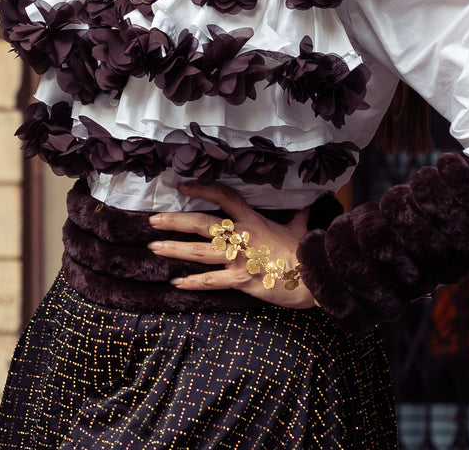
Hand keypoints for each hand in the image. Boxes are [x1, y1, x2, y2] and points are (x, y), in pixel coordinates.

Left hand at [148, 182, 315, 309]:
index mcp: (253, 220)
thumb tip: (305, 202)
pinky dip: (192, 282)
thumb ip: (296, 214)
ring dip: (174, 248)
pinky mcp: (242, 280)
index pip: (225, 197)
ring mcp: (240, 258)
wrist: (315, 277)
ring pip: (200, 251)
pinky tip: (176, 282)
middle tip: (153, 220)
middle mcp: (242, 235)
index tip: (184, 186)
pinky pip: (211, 281)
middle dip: (175, 221)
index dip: (203, 189)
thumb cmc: (305, 252)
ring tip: (154, 246)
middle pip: (202, 223)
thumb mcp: (299, 227)